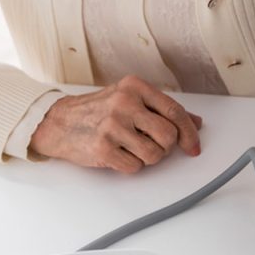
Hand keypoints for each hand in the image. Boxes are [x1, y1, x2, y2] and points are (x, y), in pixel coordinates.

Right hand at [30, 75, 203, 173]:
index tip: (194, 147)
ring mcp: (112, 126)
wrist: (58, 122)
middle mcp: (124, 103)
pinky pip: (135, 167)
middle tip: (154, 145)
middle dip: (166, 147)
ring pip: (155, 154)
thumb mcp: (130, 98)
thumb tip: (196, 122)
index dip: (189, 132)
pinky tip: (119, 154)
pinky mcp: (102, 148)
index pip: (174, 111)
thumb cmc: (98, 110)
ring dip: (149, 158)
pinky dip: (131, 165)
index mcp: (135, 87)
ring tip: (133, 148)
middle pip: (168, 135)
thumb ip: (162, 109)